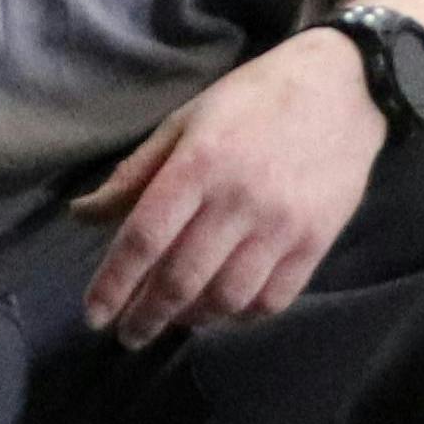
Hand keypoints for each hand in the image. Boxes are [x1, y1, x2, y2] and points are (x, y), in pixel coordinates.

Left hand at [72, 31, 390, 347]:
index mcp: (198, 163)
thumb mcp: (186, 121)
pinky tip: (222, 310)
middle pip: (182, 279)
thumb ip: (135, 173)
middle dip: (146, 316)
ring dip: (192, 319)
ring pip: (226, 298)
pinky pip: (272, 299)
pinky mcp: (316, 241)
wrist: (342, 88)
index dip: (113, 283)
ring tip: (174, 319)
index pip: (144, 238)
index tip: (95, 315)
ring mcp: (281, 225)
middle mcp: (238, 200)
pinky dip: (240, 316)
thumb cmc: (252, 100)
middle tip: (128, 335)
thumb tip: (81, 215)